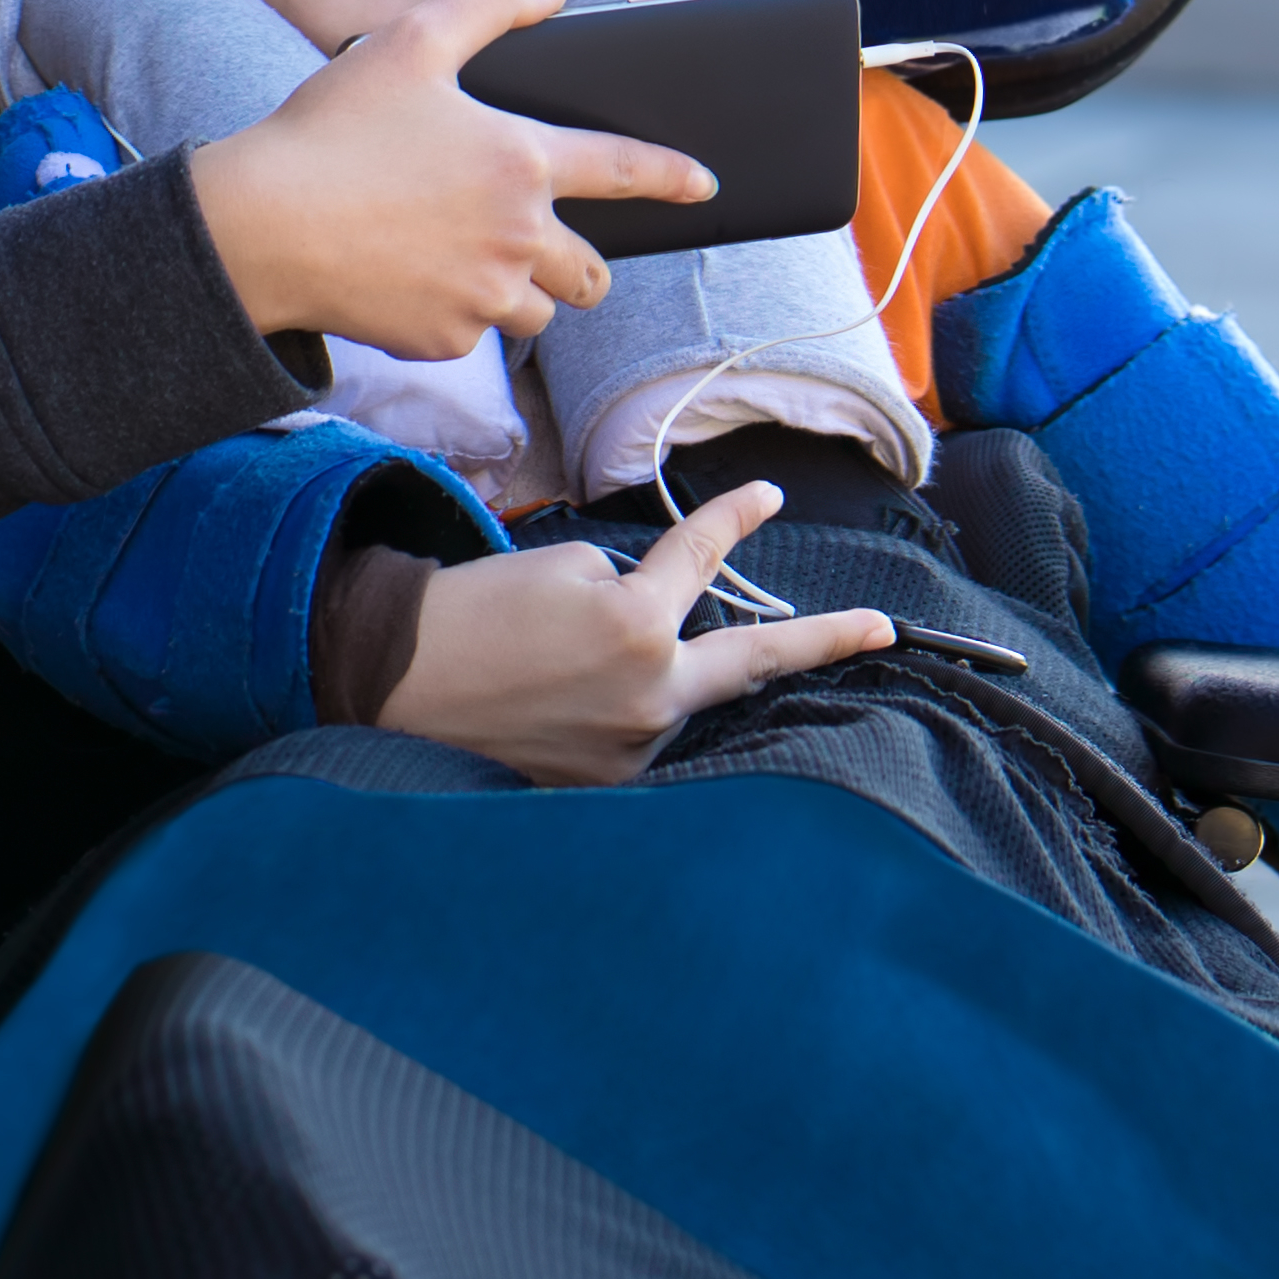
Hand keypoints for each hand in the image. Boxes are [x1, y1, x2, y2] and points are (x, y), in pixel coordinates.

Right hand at [191, 0, 714, 362]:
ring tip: (462, 258)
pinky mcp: (445, 340)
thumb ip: (495, 2)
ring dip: (522, 290)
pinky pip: (477, 333)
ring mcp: (484, 297)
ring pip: (538, 310)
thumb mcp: (412, 42)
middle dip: (587, 262)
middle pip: (592, 271)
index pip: (627, 169)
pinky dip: (458, 311)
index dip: (673, 175)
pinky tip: (410, 277)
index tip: (705, 186)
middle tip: (548, 245)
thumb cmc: (333, 127)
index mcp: (521, 161)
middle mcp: (518, 237)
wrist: (261, 227)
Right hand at [373, 486, 903, 784]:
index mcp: (638, 628)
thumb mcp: (559, 568)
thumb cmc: (472, 611)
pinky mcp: (608, 782)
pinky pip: (638, 730)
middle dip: (827, 641)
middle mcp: (651, 697)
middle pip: (758, 662)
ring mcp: (634, 750)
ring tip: (559, 659)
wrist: (395, 680)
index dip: (733, 518)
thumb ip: (631, 590)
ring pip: (676, 691)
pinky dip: (617, 705)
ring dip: (649, 668)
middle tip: (882, 629)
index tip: (768, 496)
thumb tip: (658, 620)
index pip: (700, 557)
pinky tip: (558, 698)